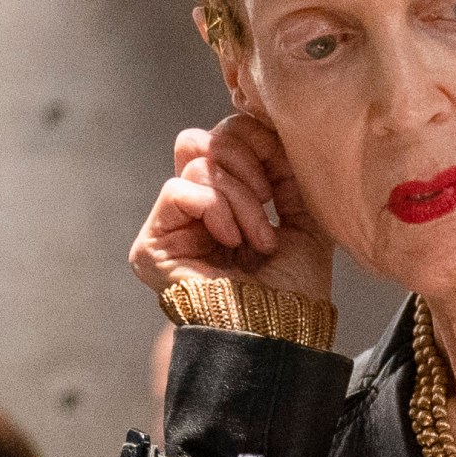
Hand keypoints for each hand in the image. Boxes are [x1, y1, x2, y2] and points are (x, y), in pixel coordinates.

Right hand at [131, 114, 331, 309]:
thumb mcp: (304, 214)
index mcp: (226, 202)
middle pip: (205, 141)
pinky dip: (213, 209)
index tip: (280, 180)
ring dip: (239, 201)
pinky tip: (231, 241)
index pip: (224, 137)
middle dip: (245, 165)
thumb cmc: (296, 286)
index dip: (254, 144)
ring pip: (199, 166)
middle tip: (268, 205)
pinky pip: (177, 190)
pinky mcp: (151, 246)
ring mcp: (171, 229)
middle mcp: (194, 212)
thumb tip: (265, 128)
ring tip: (257, 241)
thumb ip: (285, 168)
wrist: (282, 328)